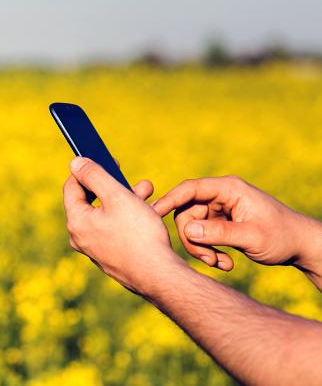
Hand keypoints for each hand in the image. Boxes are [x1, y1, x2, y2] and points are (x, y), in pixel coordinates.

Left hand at [63, 157, 183, 295]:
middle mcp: (80, 236)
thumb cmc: (138, 234)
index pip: (72, 186)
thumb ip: (94, 175)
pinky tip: (148, 211)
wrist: (159, 276)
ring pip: (106, 214)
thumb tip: (75, 163)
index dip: (88, 169)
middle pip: (91, 200)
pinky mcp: (109, 256)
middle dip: (113, 184)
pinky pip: (114, 228)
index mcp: (76, 221)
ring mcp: (95, 248)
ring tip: (147, 190)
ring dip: (125, 198)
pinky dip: (127, 216)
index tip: (107, 159)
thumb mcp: (117, 196)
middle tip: (131, 176)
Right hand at [152, 176, 321, 283]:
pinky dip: (209, 251)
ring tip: (221, 264)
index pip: (190, 189)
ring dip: (202, 249)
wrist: (301, 247)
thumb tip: (187, 231)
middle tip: (208, 259)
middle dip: (193, 239)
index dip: (169, 200)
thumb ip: (218, 233)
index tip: (153, 214)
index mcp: (228, 189)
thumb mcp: (251, 236)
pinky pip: (202, 236)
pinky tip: (226, 263)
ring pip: (192, 228)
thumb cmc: (282, 237)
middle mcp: (221, 196)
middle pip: (186, 213)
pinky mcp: (220, 223)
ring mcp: (219, 210)